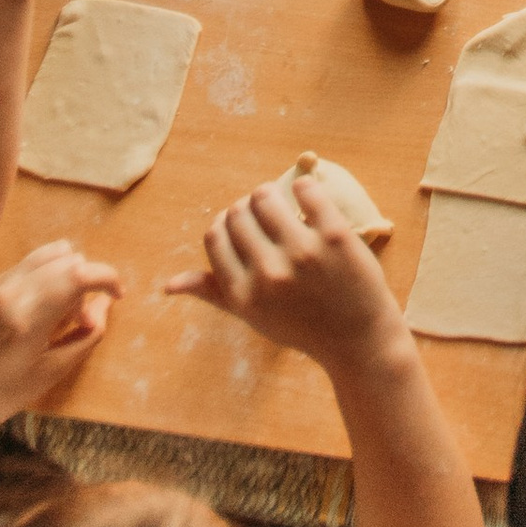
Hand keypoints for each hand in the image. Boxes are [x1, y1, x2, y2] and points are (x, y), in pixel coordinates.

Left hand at [0, 237, 117, 429]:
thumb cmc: (1, 394)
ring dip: (69, 274)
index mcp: (28, 316)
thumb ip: (85, 336)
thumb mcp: (51, 373)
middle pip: (68, 258)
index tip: (118, 296)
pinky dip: (50, 275)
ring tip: (65, 311)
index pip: (78, 273)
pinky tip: (45, 308)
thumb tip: (104, 306)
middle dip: (87, 282)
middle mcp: (12, 289)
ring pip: (51, 254)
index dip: (107, 277)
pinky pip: (32, 263)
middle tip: (84, 319)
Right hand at [165, 174, 402, 369]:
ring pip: (266, 196)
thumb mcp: (253, 316)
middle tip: (265, 215)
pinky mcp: (335, 237)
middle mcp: (268, 274)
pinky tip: (306, 194)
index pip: (215, 235)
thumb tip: (167, 285)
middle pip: (238, 213)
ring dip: (270, 193)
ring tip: (281, 202)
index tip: (242, 225)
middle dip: (247, 208)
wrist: (358, 340)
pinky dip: (304, 186)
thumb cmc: (302, 326)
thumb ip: (213, 293)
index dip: (225, 223)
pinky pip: (307, 190)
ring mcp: (302, 254)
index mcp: (243, 294)